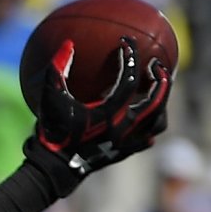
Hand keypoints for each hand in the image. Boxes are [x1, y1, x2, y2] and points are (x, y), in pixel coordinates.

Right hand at [30, 37, 172, 182]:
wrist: (51, 169)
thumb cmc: (50, 131)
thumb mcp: (48, 98)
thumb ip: (57, 69)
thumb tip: (67, 43)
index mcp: (109, 113)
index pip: (130, 78)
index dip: (131, 56)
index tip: (127, 42)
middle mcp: (124, 128)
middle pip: (156, 100)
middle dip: (160, 78)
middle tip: (157, 64)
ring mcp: (126, 142)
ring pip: (158, 122)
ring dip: (161, 104)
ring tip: (156, 91)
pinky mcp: (123, 153)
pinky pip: (146, 139)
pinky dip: (149, 127)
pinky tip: (144, 118)